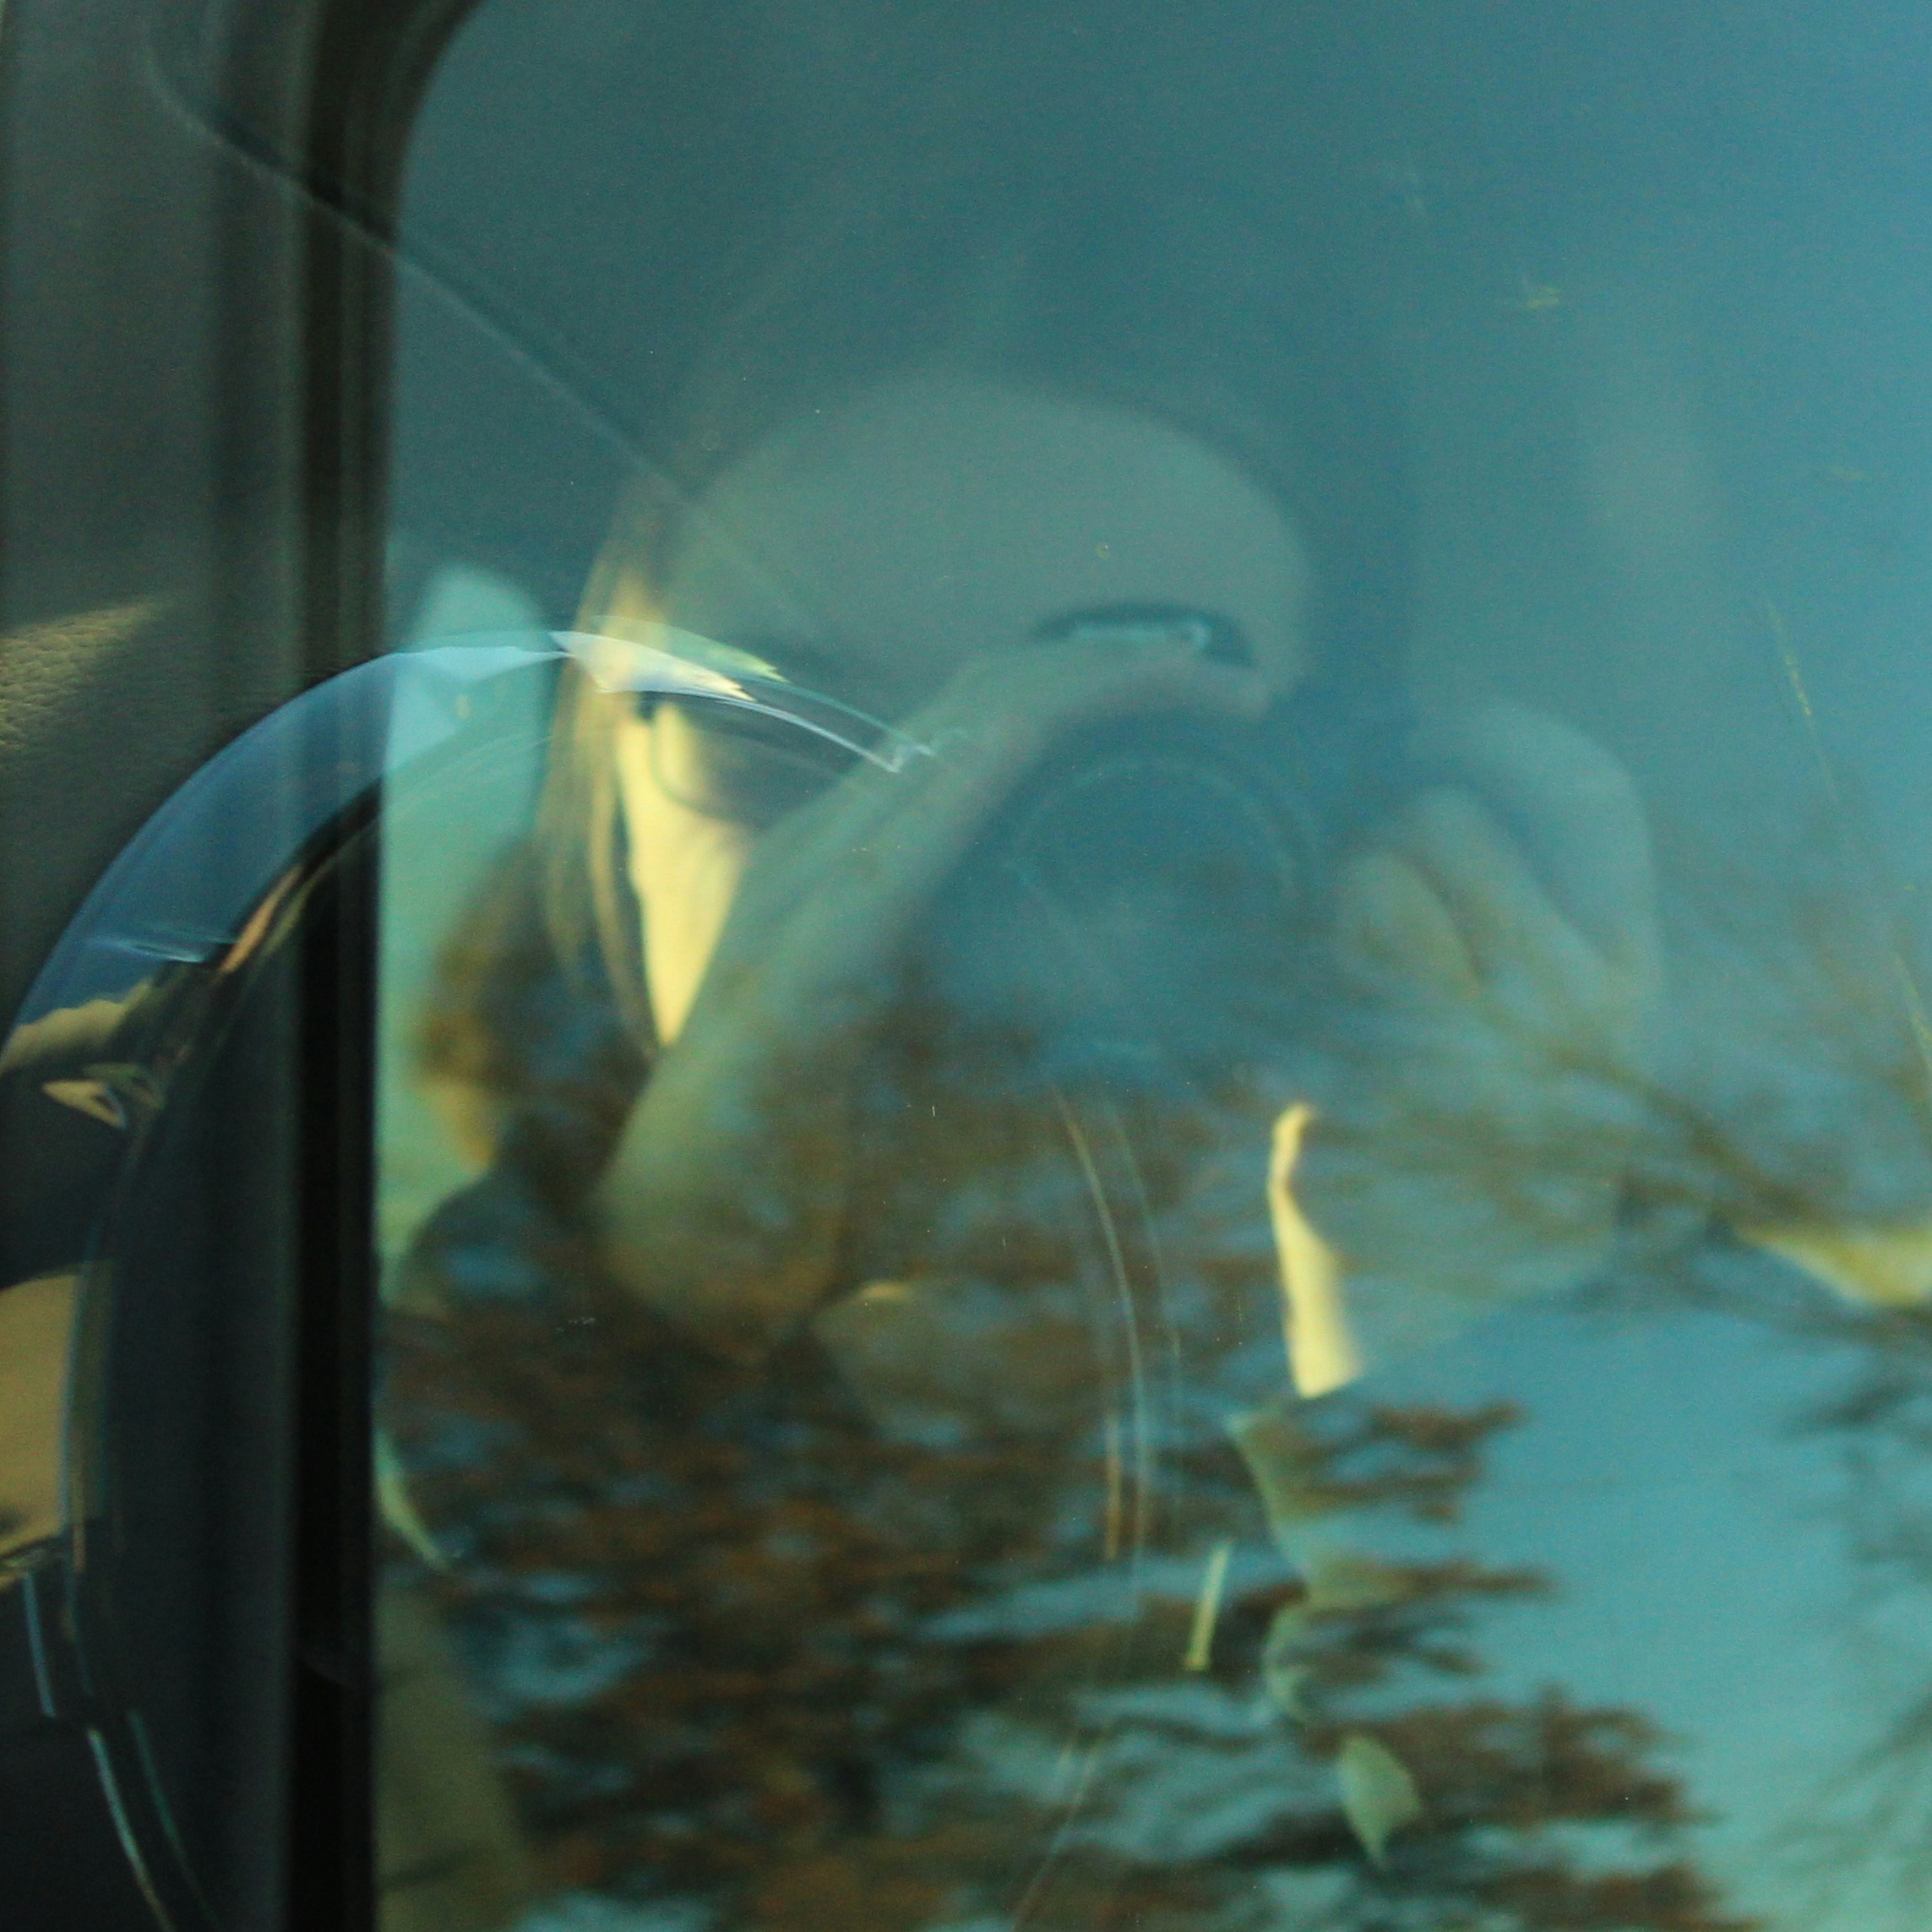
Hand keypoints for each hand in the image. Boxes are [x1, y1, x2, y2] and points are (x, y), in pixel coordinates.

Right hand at [591, 624, 1265, 1333]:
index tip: (1229, 694)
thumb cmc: (824, 1174)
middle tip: (1249, 685)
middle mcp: (827, 854)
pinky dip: (959, 788)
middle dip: (1118, 668)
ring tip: (1185, 678)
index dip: (1102, 679)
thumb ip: (1073, 1056)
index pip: (988, 721)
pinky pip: (883, 858)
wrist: (682, 1263)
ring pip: (946, 744)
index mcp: (862, 861)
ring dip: (1074, 696)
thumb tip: (1230, 1063)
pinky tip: (1022, 744)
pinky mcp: (795, 977)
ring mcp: (800, 902)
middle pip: (982, 703)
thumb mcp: (972, 1089)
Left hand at [1267, 697, 1663, 1389]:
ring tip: (1363, 967)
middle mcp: (1558, 1010)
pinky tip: (1324, 1053)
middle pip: (1450, 824)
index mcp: (1624, 979)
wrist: (1470, 1321)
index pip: (1591, 798)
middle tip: (1395, 885)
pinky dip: (1299, 1004)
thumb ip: (1545, 926)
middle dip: (1404, 834)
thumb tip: (1452, 782)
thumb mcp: (1574, 1035)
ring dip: (1350, 903)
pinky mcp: (1364, 1102)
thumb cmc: (1511, 1153)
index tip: (1460, 727)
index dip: (1519, 741)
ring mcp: (1460, 1052)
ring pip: (1371, 883)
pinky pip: (1304, 985)